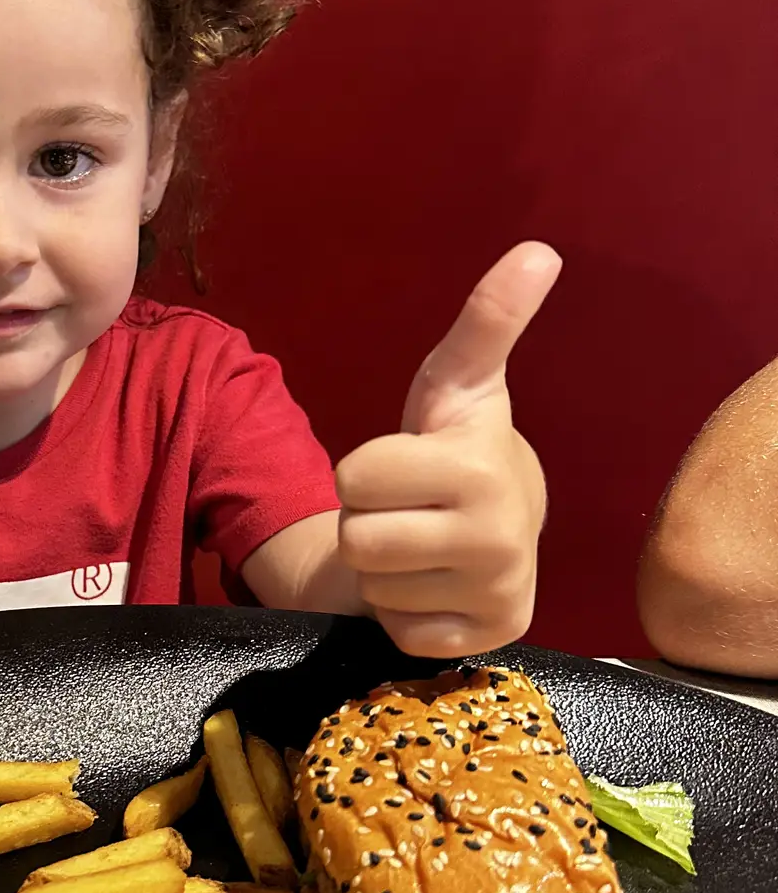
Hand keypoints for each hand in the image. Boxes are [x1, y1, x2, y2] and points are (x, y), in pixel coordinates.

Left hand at [335, 242, 558, 656]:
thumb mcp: (460, 382)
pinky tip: (434, 584)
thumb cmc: (458, 446)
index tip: (404, 465)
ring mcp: (496, 596)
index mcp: (482, 469)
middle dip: (368, 518)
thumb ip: (488, 320)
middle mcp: (499, 538)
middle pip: (356, 538)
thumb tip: (539, 250)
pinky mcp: (481, 642)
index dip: (364, 468)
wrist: (496, 529)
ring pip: (372, 584)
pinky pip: (396, 630)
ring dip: (383, 566)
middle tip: (408, 508)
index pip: (354, 475)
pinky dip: (403, 611)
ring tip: (422, 543)